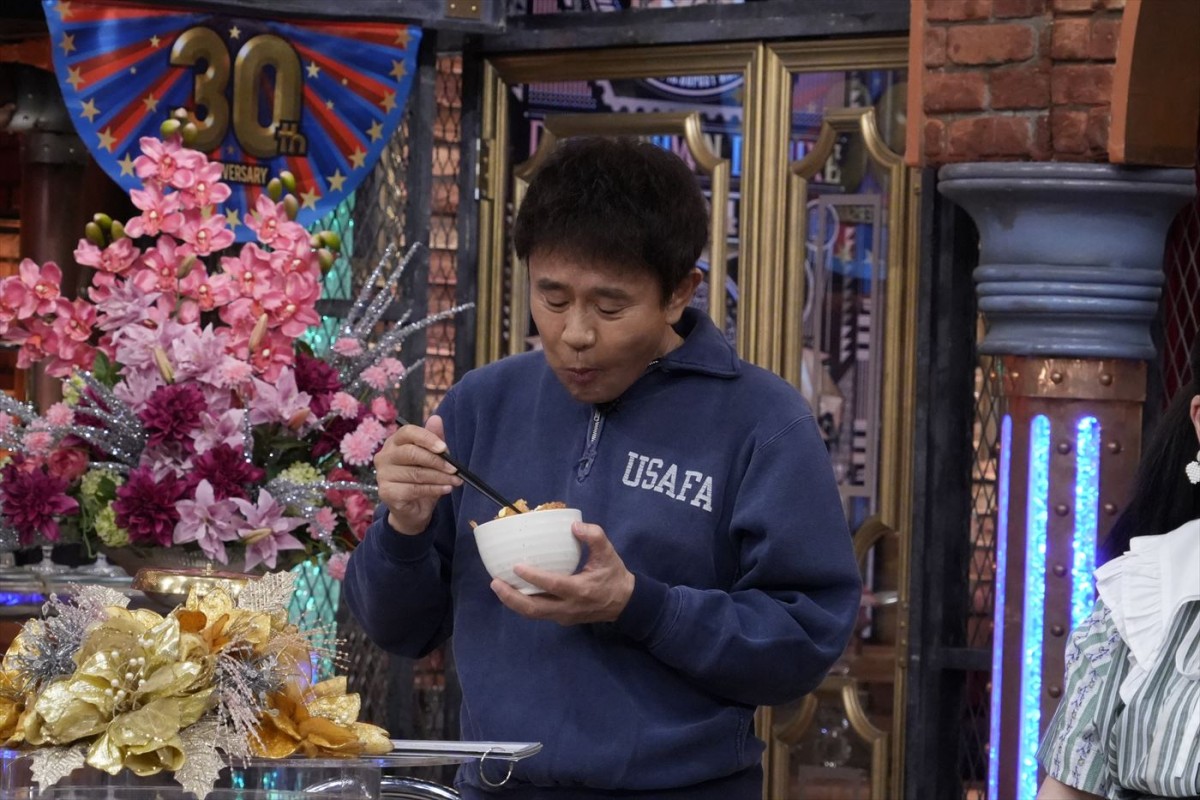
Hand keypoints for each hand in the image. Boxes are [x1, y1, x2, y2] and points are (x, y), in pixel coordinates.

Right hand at [373, 415, 461, 534]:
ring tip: (456, 481)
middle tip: (455, 469)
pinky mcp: (386, 492)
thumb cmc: (422, 480)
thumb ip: (434, 439)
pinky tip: (447, 489)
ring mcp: (382, 475)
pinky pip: (414, 489)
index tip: (444, 448)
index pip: (408, 432)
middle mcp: (384, 456)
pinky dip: (434, 489)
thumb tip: (436, 418)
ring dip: (440, 477)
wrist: (413, 509)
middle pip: (411, 453)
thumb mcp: (432, 458)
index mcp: (394, 442)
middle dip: (437, 461)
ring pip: (416, 473)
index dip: (427, 438)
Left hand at [491, 521, 635, 624]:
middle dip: (511, 597)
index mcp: (580, 590)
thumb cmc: (614, 575)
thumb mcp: (608, 553)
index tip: (516, 566)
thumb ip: (594, 536)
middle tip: (495, 582)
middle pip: (534, 608)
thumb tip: (574, 525)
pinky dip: (522, 604)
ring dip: (512, 602)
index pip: (552, 585)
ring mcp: (563, 616)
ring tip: (497, 587)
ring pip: (533, 614)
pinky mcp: (561, 619)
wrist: (625, 603)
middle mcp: (569, 607)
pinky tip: (512, 592)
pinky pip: (537, 613)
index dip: (533, 577)